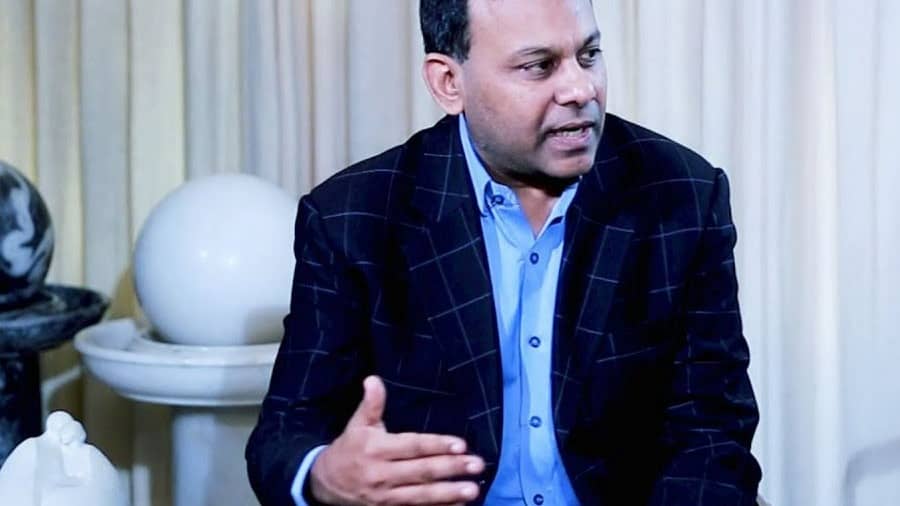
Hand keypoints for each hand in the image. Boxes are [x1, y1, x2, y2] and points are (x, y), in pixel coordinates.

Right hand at [309, 376, 483, 504]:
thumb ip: (370, 404)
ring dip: (449, 493)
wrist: (325, 483)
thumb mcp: (357, 424)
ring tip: (473, 489)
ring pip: (422, 495)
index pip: (412, 447)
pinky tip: (459, 505)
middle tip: (477, 464)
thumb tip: (373, 379)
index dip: (437, 445)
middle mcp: (382, 474)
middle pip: (422, 471)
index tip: (461, 444)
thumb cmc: (349, 448)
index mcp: (377, 449)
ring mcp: (386, 497)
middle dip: (451, 468)